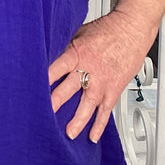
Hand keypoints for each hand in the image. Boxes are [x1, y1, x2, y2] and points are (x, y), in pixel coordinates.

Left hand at [48, 10, 152, 142]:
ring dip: (78, 120)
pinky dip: (100, 124)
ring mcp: (102, 81)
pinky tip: (92, 136)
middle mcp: (89, 69)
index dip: (45, 79)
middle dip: (55, 103)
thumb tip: (46, 56)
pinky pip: (106, 109)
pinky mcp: (114, 88)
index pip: (57, 68)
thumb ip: (65, 48)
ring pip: (88, 103)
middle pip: (69, 88)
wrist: (132, 28)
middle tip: (42, 117)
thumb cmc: (106, 29)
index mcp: (77, 53)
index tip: (31, 90)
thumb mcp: (79, 33)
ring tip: (68, 133)